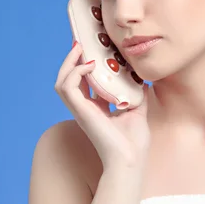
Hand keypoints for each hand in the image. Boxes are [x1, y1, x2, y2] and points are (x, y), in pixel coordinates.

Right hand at [54, 42, 150, 170]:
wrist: (131, 161)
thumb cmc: (134, 143)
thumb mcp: (138, 110)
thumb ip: (137, 93)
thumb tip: (143, 77)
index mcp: (96, 108)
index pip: (84, 82)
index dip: (83, 65)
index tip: (91, 48)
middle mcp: (85, 108)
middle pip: (69, 79)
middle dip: (72, 59)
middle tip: (80, 42)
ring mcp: (81, 110)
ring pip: (61, 82)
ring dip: (68, 63)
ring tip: (79, 48)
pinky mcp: (81, 112)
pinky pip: (67, 87)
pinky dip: (75, 73)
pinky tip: (89, 65)